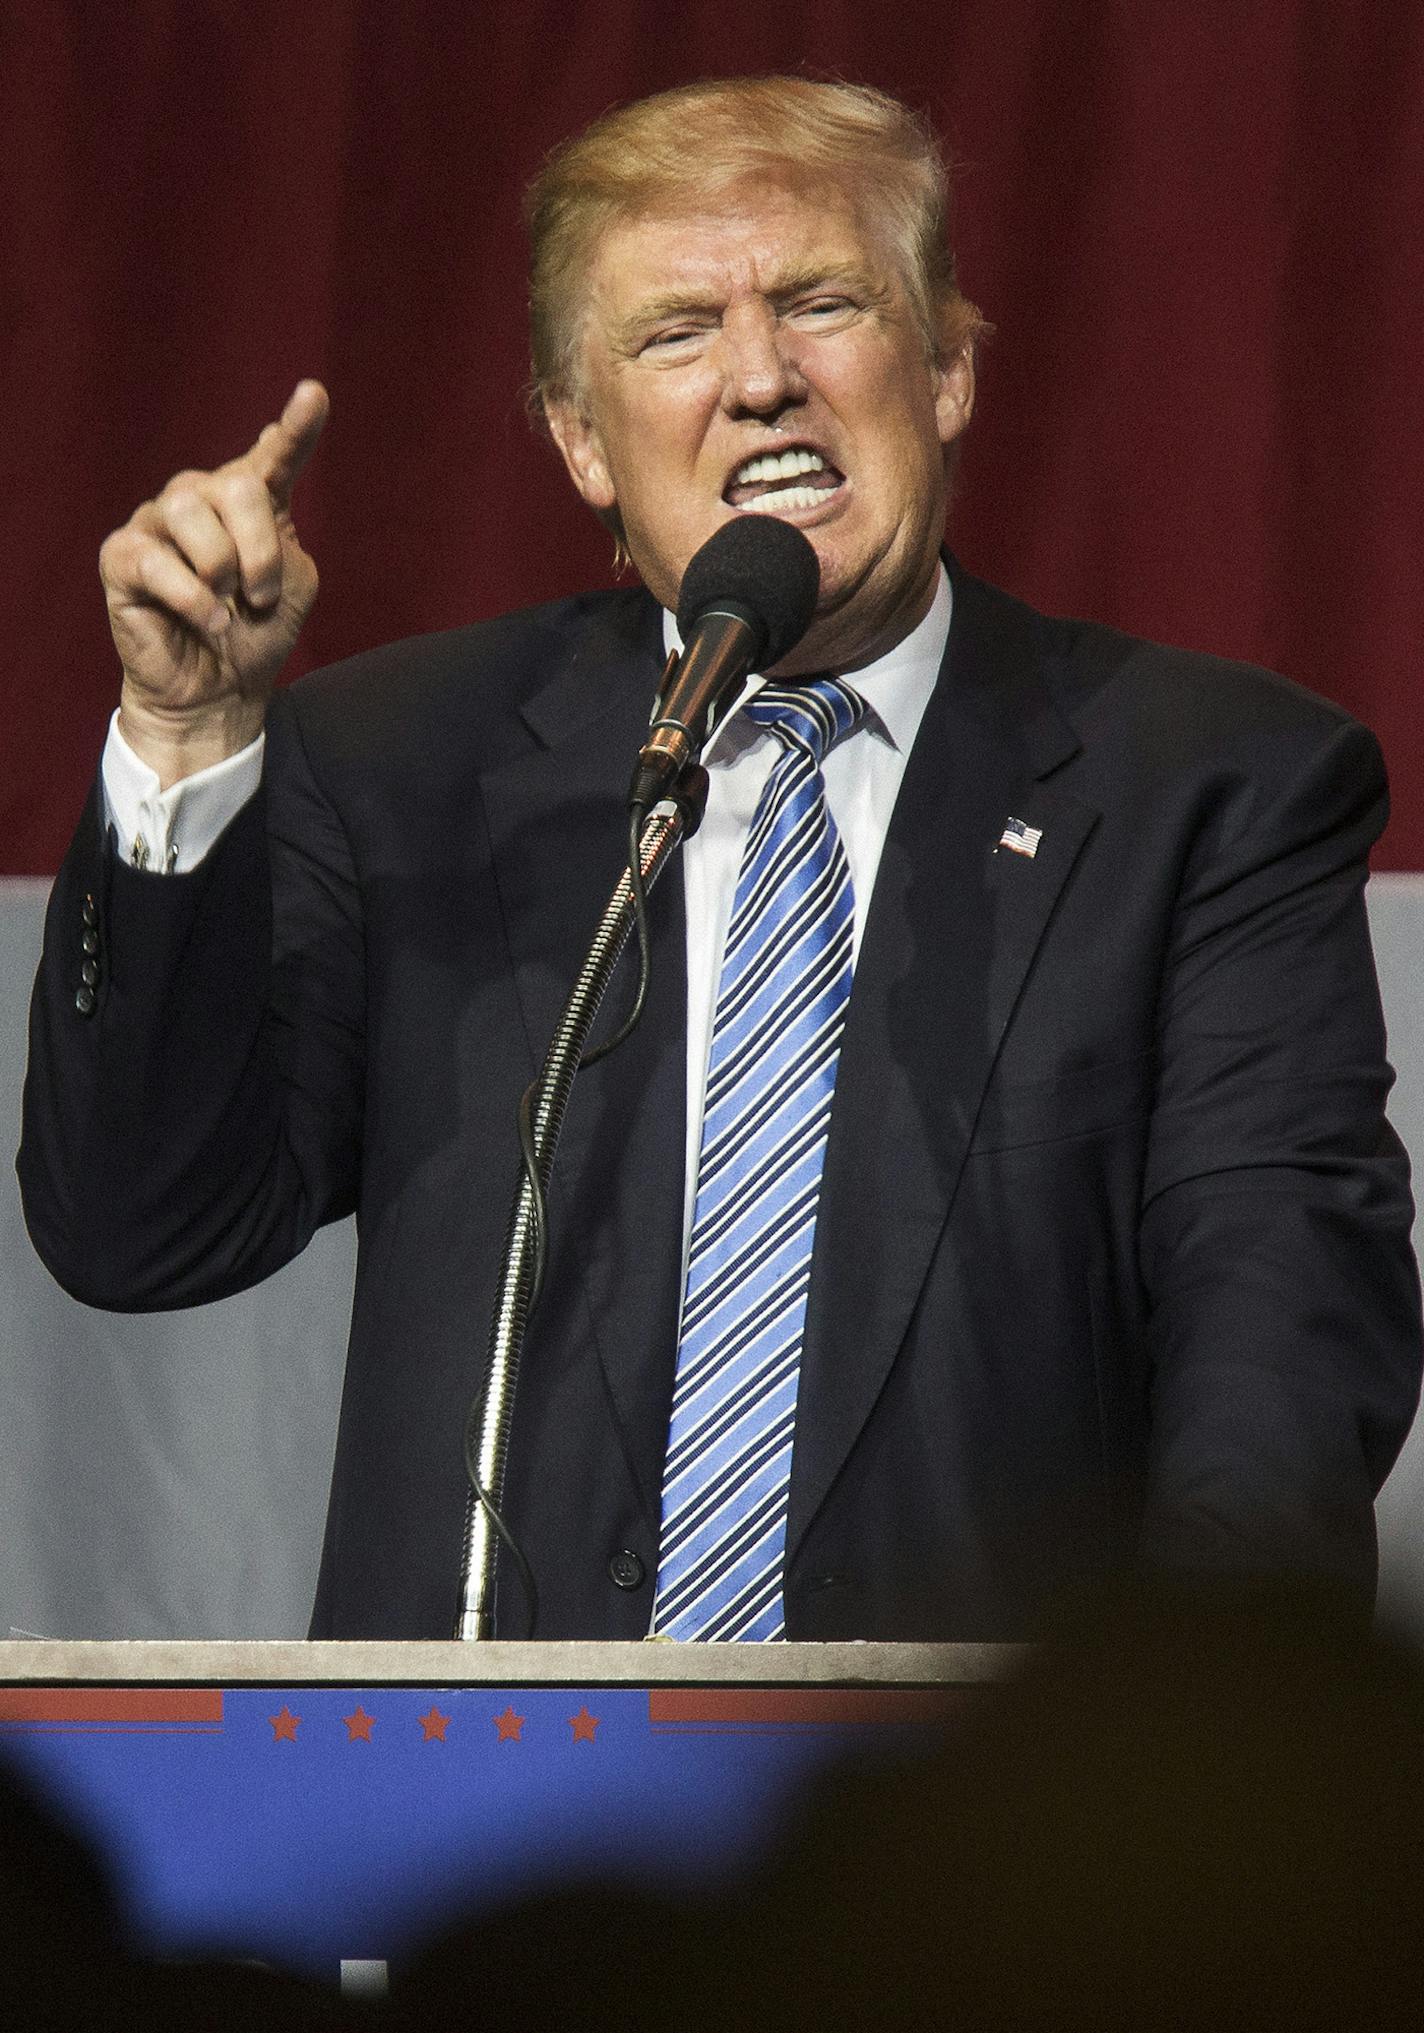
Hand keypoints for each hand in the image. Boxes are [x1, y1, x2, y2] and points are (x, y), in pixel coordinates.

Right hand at [101, 381, 328, 784]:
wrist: (219, 693)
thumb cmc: (255, 636)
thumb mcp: (293, 585)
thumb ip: (285, 536)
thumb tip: (256, 490)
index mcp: (250, 502)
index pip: (274, 456)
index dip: (296, 427)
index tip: (313, 395)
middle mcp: (200, 499)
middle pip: (237, 486)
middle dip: (261, 550)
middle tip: (261, 596)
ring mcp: (156, 523)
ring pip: (192, 511)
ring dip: (225, 571)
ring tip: (227, 607)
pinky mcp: (122, 558)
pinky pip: (158, 560)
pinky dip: (194, 600)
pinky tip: (206, 622)